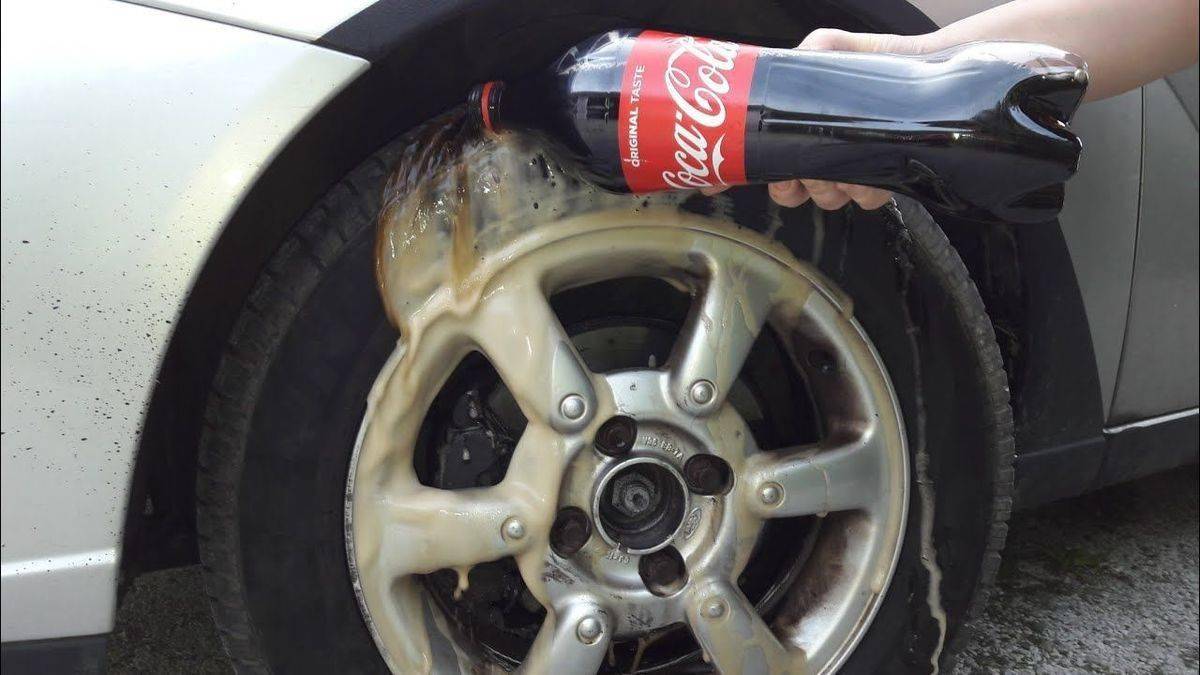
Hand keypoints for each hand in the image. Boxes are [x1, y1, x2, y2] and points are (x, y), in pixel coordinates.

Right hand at [701, 28, 934, 210]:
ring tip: (847, 165)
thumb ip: (811, 51)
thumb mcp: (836, 47)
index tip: (719, 181)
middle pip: (789, 190)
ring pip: (826, 198)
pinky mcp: (883, 180)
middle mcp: (822, 152)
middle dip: (795, 185)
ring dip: (834, 187)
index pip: (762, 157)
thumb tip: (790, 59)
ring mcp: (851, 168)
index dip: (737, 172)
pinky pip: (866, 200)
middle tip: (806, 170)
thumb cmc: (884, 61)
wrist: (934, 74)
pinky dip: (868, 190)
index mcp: (801, 128)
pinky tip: (874, 172)